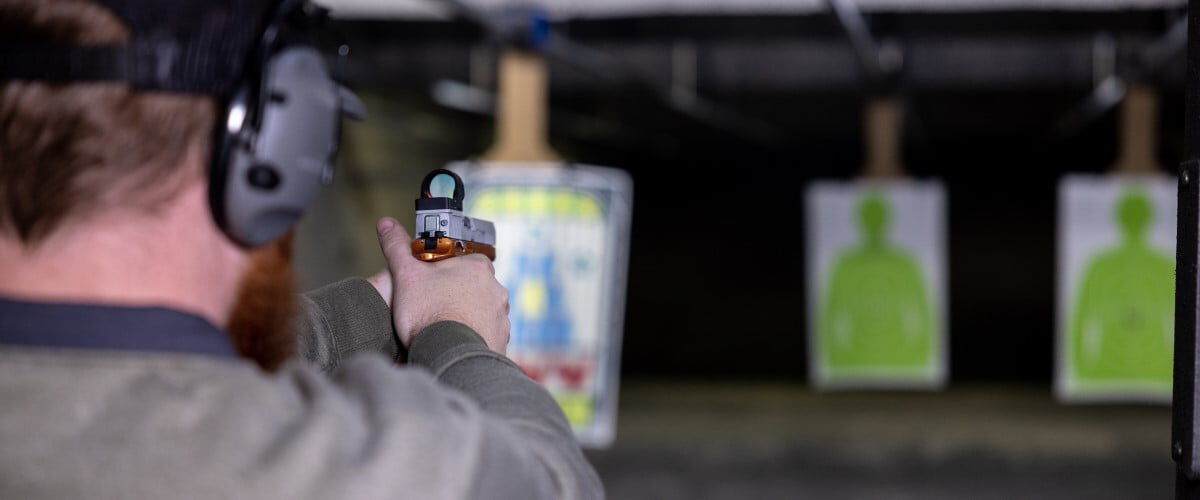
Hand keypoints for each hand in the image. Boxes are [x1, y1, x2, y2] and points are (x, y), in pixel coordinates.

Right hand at [375, 217, 510, 353]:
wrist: (447, 354)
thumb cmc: (428, 313)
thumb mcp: (406, 275)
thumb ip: (397, 247)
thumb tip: (386, 223)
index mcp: (477, 268)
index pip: (462, 262)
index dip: (443, 271)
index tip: (429, 282)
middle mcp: (496, 290)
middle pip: (472, 288)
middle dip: (454, 295)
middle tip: (432, 307)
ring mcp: (501, 317)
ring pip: (480, 312)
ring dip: (465, 318)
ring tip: (442, 329)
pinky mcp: (500, 341)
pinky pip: (485, 336)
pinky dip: (472, 339)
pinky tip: (454, 344)